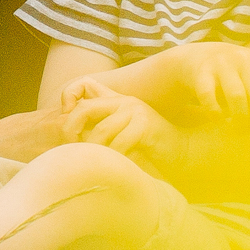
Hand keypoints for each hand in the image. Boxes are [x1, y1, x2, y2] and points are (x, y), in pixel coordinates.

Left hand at [61, 81, 183, 174]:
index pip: (83, 85)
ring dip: (94, 150)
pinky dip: (114, 157)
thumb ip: (101, 127)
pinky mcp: (145, 125)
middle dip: (71, 130)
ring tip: (94, 162)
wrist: (182, 151)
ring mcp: (136, 111)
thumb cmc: (149, 147)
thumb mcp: (120, 134)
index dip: (68, 97)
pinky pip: (119, 143)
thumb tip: (69, 135)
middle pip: (85, 109)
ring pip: (101, 131)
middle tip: (71, 147)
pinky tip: (116, 165)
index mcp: (116, 100)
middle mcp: (124, 101)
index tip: (68, 118)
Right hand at [72, 42, 249, 138]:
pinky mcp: (200, 71)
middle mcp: (245, 60)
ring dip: (239, 120)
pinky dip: (215, 113)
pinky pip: (210, 97)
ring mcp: (221, 63)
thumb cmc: (236, 78)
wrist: (196, 59)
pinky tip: (218, 119)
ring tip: (238, 128)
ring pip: (237, 98)